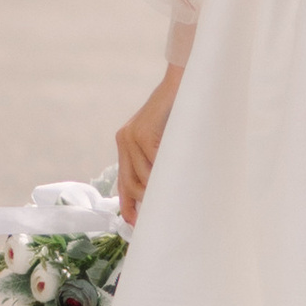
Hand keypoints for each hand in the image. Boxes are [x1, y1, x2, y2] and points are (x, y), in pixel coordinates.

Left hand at [114, 65, 185, 227]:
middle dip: (145, 201)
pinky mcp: (142, 132)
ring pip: (142, 176)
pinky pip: (154, 163)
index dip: (128, 204)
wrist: (182, 81)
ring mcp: (130, 136)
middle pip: (130, 183)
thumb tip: (160, 190)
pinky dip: (166, 171)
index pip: (123, 181)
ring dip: (158, 187)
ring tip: (174, 192)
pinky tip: (178, 173)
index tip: (135, 224)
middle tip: (163, 210)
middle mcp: (124, 140)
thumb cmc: (179, 111)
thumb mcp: (164, 139)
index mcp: (126, 143)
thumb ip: (157, 160)